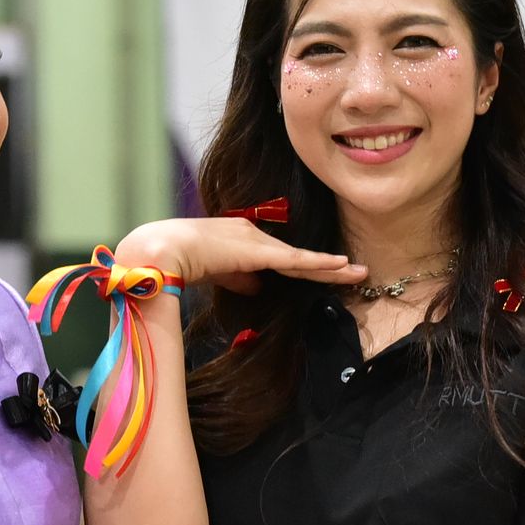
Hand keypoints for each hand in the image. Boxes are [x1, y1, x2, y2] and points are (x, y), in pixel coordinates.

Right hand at [112, 218, 365, 295]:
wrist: (165, 251)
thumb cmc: (181, 261)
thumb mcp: (218, 273)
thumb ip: (239, 278)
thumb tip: (257, 287)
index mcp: (246, 241)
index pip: (284, 258)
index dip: (308, 267)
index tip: (329, 275)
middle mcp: (256, 237)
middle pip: (301, 257)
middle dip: (330, 267)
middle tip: (358, 272)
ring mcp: (259, 241)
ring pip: (304, 259)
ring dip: (333, 267)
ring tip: (360, 272)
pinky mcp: (260, 250)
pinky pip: (296, 259)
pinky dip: (319, 263)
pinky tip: (340, 265)